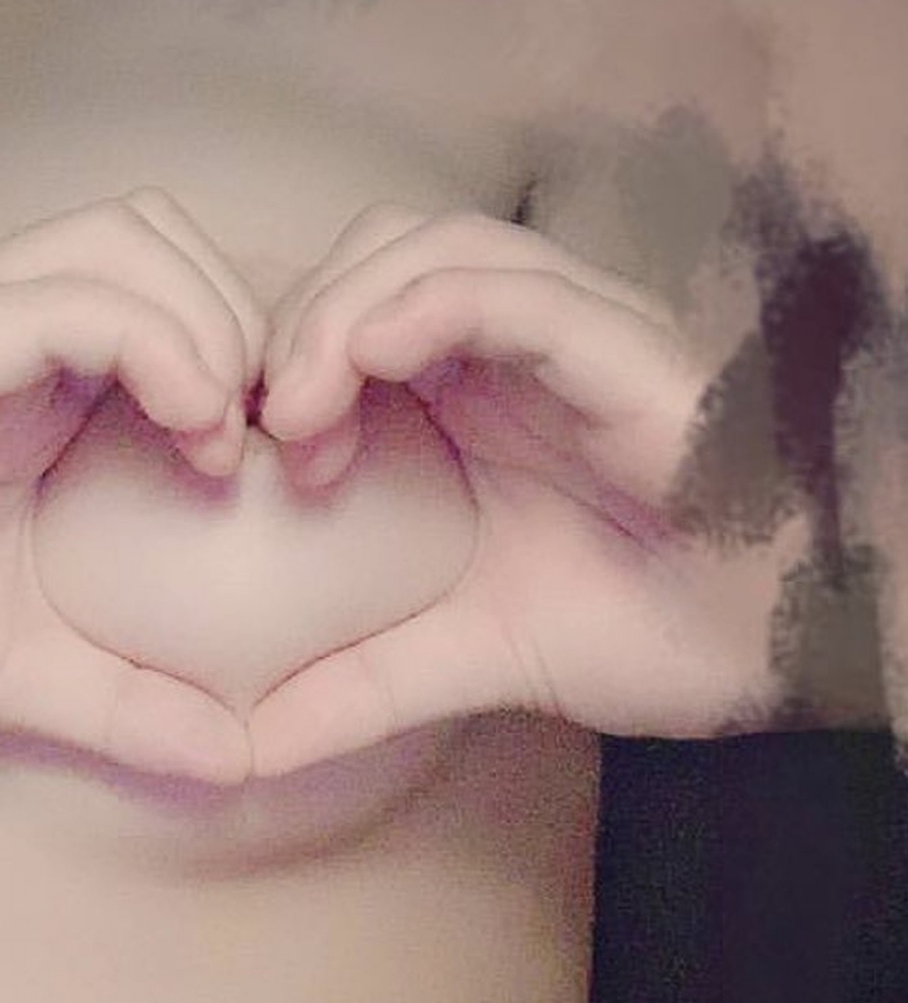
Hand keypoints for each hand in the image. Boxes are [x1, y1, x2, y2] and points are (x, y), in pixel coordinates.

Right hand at [0, 192, 261, 780]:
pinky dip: (160, 344)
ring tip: (226, 445)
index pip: (180, 310)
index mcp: (30, 407)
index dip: (264, 368)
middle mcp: (5, 352)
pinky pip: (71, 295)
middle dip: (259, 324)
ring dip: (215, 321)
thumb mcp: (12, 676)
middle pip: (172, 241)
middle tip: (285, 452)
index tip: (298, 483)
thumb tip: (242, 761)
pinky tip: (184, 440)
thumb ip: (123, 704)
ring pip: (130, 236)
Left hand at [249, 206, 805, 771]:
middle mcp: (509, 346)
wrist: (772, 643)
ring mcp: (567, 335)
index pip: (341, 311)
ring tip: (297, 414)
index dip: (269, 358)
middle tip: (258, 435)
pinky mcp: (619, 346)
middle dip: (290, 326)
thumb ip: (351, 689)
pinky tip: (361, 368)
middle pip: (367, 256)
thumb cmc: (640, 627)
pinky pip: (508, 287)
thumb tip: (238, 754)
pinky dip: (417, 307)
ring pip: (426, 248)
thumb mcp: (457, 657)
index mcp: (466, 394)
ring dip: (337, 313)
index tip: (230, 454)